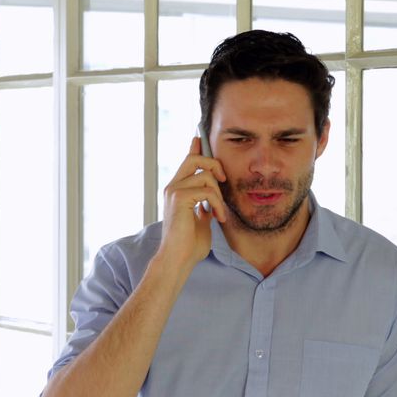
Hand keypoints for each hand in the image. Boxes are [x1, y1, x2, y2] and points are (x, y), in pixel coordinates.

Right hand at [156, 136, 227, 271]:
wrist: (178, 260)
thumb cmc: (189, 245)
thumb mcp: (201, 220)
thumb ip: (205, 206)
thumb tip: (212, 199)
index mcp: (177, 190)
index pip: (187, 161)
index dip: (195, 147)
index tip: (199, 137)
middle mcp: (173, 187)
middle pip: (195, 158)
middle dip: (214, 165)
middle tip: (224, 182)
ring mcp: (174, 191)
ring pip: (205, 175)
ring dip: (219, 195)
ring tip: (220, 214)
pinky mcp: (179, 198)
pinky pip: (206, 191)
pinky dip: (217, 204)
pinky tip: (218, 218)